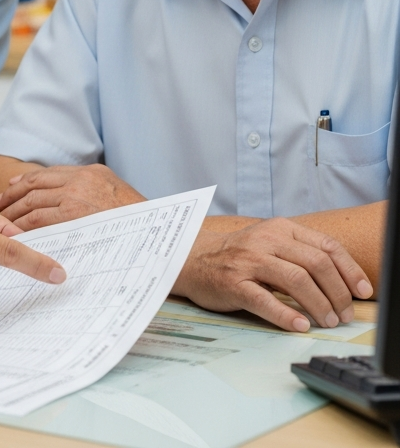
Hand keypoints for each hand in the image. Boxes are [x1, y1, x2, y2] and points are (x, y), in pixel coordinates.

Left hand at [0, 163, 145, 229]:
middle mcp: (82, 180)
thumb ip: (93, 194)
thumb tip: (69, 205)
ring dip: (13, 211)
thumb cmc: (142, 224)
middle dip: (13, 195)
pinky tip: (14, 233)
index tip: (11, 187)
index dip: (26, 181)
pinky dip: (23, 225)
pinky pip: (39, 219)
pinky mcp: (74, 216)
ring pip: (33, 201)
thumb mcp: (118, 196)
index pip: (49, 173)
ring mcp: (77, 196)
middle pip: (35, 184)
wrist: (162, 237)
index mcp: (92, 173)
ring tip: (1, 222)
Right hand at [174, 217, 374, 332]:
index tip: (363, 292)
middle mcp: (264, 240)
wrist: (189, 257)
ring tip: (328, 322)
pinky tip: (300, 325)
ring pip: (296, 280)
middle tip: (344, 314)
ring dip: (319, 305)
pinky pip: (265, 300)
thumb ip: (299, 252)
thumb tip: (342, 280)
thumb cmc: (236, 255)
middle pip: (316, 264)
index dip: (350, 270)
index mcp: (279, 228)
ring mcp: (248, 261)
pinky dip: (287, 315)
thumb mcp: (269, 243)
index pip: (326, 246)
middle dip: (338, 293)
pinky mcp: (232, 283)